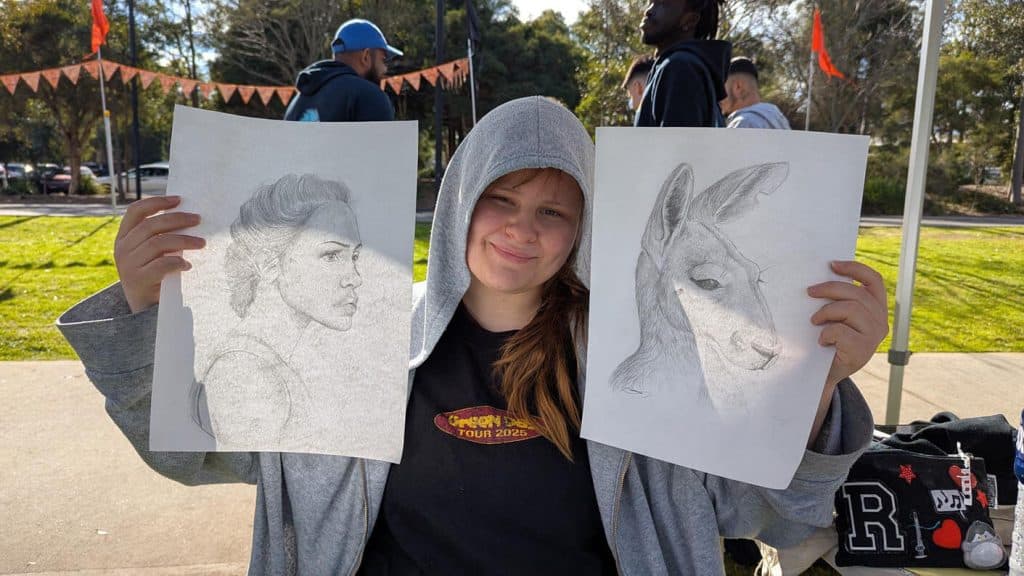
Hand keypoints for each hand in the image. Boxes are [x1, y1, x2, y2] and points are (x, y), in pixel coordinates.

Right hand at [114, 196, 204, 312]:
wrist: (144, 312)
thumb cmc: (154, 277)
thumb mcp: (150, 254)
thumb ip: (159, 236)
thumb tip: (188, 217)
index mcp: (123, 237)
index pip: (136, 211)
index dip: (157, 202)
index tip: (179, 199)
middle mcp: (122, 249)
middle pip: (151, 225)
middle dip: (178, 219)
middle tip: (199, 219)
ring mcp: (128, 266)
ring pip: (158, 243)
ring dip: (184, 240)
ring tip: (202, 243)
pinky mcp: (138, 281)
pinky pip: (162, 265)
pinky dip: (178, 262)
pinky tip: (188, 265)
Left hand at [807, 260, 889, 389]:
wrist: (825, 374)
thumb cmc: (831, 341)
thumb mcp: (839, 317)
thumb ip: (841, 300)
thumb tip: (822, 278)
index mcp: (877, 308)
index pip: (874, 281)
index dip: (855, 269)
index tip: (832, 264)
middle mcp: (881, 321)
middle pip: (856, 293)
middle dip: (829, 288)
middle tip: (810, 291)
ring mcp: (874, 336)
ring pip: (850, 309)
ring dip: (826, 312)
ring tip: (814, 321)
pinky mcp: (863, 350)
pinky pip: (841, 330)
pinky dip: (826, 332)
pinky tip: (822, 340)